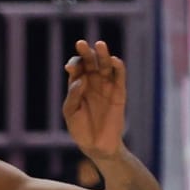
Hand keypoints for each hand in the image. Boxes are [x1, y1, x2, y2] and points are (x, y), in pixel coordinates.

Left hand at [63, 39, 128, 159]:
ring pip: (106, 65)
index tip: (70, 68)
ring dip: (103, 54)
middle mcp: (93, 82)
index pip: (77, 68)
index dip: (74, 64)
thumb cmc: (80, 129)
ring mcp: (106, 86)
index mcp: (78, 85)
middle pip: (90, 62)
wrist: (96, 145)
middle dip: (86, 52)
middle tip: (80, 43)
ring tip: (100, 44)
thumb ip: (73, 96)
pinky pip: (119, 76)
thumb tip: (80, 79)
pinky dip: (118, 67)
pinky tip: (113, 60)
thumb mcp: (70, 112)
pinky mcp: (119, 92)